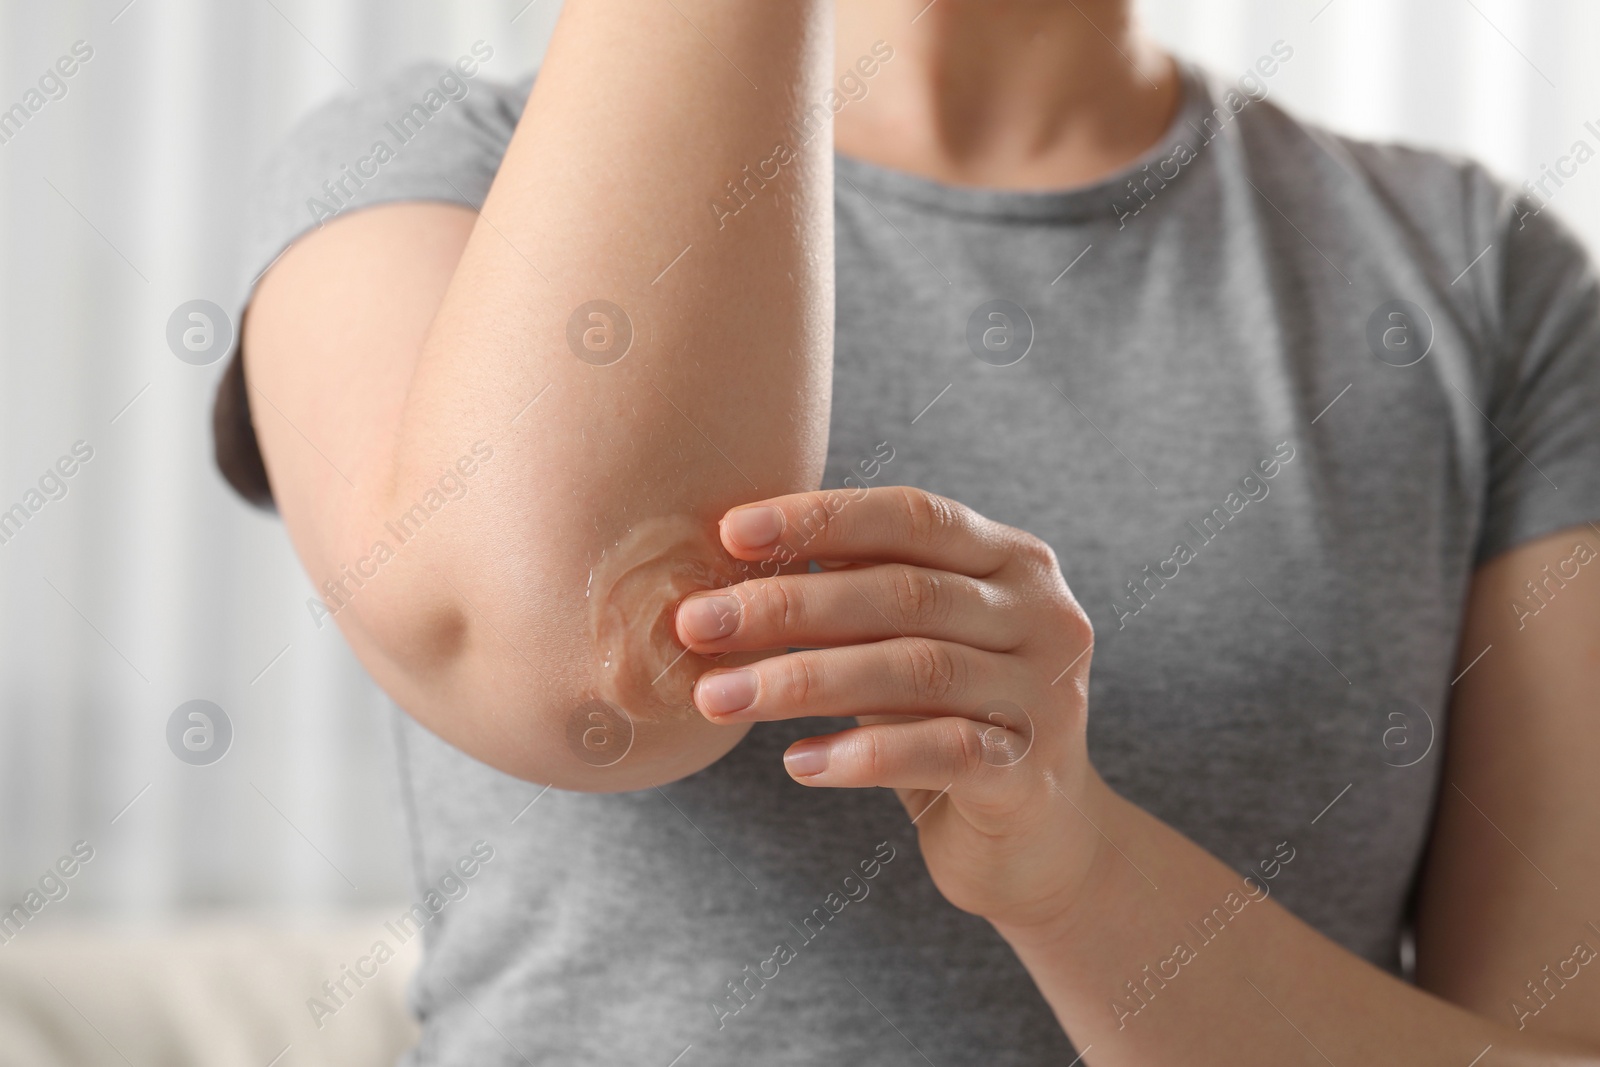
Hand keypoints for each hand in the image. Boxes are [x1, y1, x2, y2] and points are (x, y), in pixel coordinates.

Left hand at [675, 486, 1106, 930]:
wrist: (1037, 839)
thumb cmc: (947, 718)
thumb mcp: (906, 640)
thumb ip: (855, 589)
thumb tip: (733, 549)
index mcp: (1012, 559)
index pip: (912, 517)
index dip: (821, 518)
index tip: (729, 532)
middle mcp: (1042, 615)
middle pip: (904, 594)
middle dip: (789, 605)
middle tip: (696, 623)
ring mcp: (1044, 695)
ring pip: (913, 670)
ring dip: (802, 681)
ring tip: (717, 696)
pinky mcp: (1030, 773)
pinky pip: (939, 753)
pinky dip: (861, 754)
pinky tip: (797, 762)